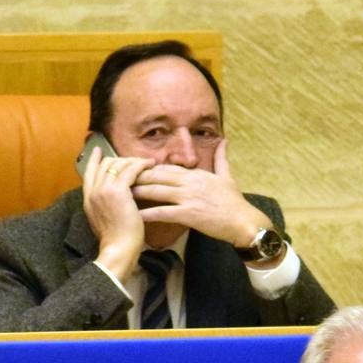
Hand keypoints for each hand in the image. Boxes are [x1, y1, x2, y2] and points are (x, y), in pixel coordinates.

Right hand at [81, 146, 152, 283]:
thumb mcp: (103, 221)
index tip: (99, 150)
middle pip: (105, 164)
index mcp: (87, 200)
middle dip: (120, 160)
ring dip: (133, 161)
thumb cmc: (115, 241)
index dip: (95, 160)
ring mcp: (103, 189)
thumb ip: (104, 206)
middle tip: (135, 162)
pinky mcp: (118, 190)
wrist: (117, 249)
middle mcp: (93, 191)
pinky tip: (150, 165)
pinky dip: (141, 165)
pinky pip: (130, 169)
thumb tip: (113, 199)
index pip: (88, 172)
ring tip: (146, 163)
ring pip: (117, 164)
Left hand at [131, 139, 271, 247]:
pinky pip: (164, 213)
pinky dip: (148, 214)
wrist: (245, 222)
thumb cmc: (235, 202)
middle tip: (118, 178)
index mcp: (196, 173)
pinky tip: (134, 216)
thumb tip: (224, 140)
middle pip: (158, 176)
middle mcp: (190, 182)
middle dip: (137, 176)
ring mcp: (189, 198)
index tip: (133, 168)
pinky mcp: (189, 214)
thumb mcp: (228, 176)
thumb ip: (221, 158)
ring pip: (157, 191)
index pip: (167, 167)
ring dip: (137, 191)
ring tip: (119, 193)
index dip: (149, 167)